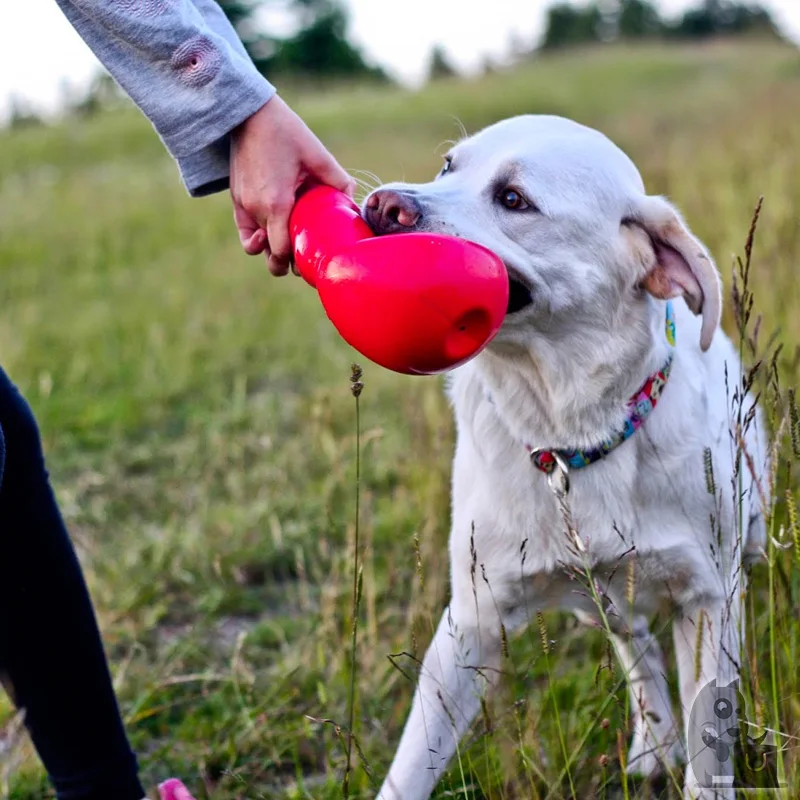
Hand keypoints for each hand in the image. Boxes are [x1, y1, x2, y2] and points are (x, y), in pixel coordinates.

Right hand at [230, 94, 355, 275]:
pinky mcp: (236, 200)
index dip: (298, 262)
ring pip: (256, 248)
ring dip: (271, 251)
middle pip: (270, 257)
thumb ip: (337, 180)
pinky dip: (256, 238)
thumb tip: (353, 199)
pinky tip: (271, 231)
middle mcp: (256, 210)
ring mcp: (243, 207)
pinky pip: (245, 232)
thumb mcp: (316, 154)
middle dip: (285, 263)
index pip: (283, 252)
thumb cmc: (284, 131)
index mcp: (277, 204)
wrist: (247, 114)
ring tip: (288, 241)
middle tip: (304, 256)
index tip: (313, 260)